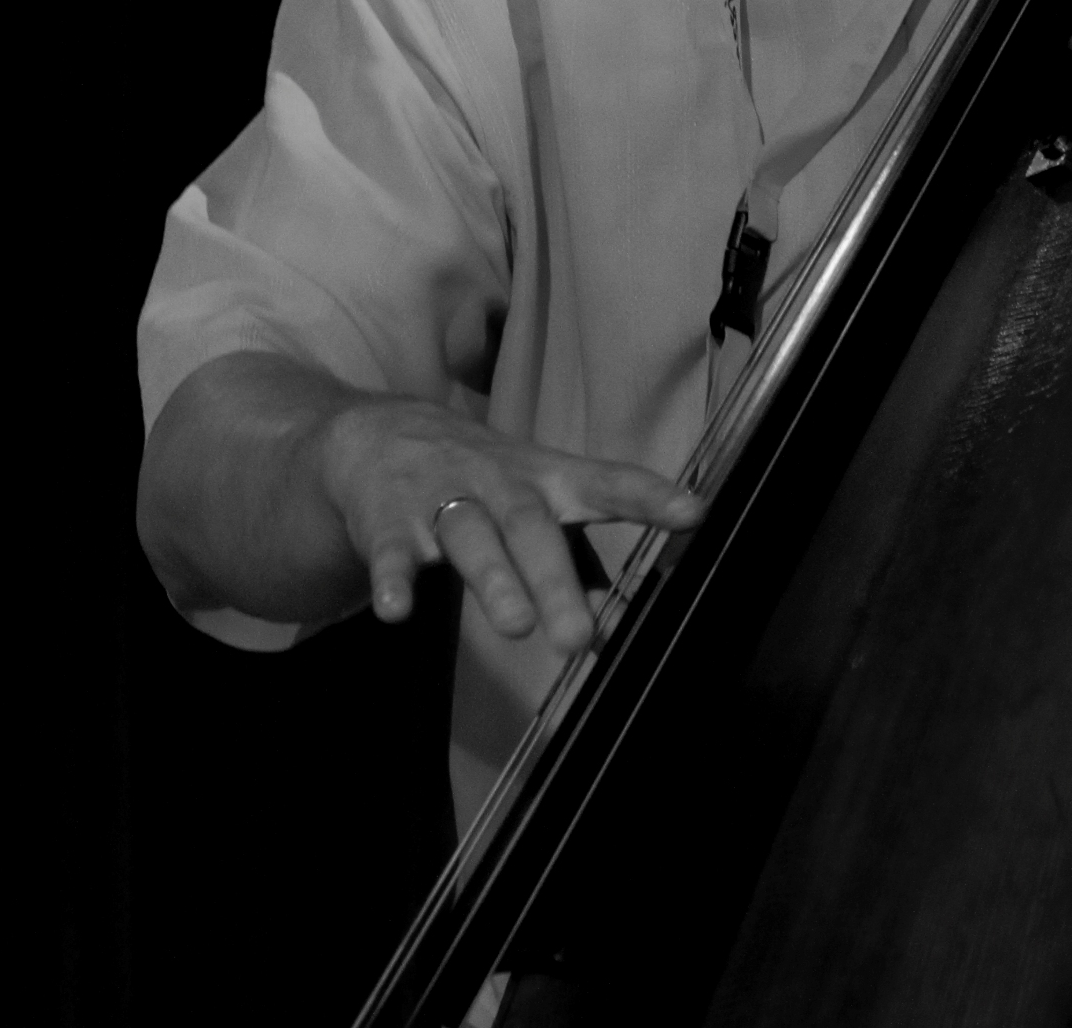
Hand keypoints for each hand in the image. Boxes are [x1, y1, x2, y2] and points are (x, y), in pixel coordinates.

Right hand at [319, 395, 703, 654]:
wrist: (377, 434)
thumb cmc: (481, 480)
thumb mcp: (534, 502)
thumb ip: (578, 563)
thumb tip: (623, 631)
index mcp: (544, 478)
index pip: (604, 483)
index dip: (649, 496)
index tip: (693, 513)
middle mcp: (498, 483)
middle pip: (532, 524)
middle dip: (556, 579)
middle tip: (580, 637)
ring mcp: (441, 497)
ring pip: (470, 534)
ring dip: (494, 579)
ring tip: (517, 627)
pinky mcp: (387, 519)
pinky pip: (389, 550)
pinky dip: (393, 578)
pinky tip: (397, 609)